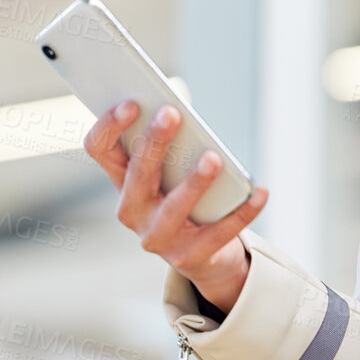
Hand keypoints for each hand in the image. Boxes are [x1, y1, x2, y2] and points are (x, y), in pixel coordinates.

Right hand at [82, 99, 268, 311]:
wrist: (205, 254)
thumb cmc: (186, 195)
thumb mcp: (171, 170)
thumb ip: (172, 144)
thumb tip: (185, 115)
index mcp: (122, 180)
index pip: (99, 148)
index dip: (109, 125)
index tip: (132, 102)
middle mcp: (132, 211)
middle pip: (138, 173)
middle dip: (154, 142)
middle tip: (173, 114)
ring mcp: (157, 238)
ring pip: (173, 207)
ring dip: (194, 182)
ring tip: (214, 158)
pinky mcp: (189, 257)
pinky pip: (219, 232)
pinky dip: (242, 211)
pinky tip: (260, 192)